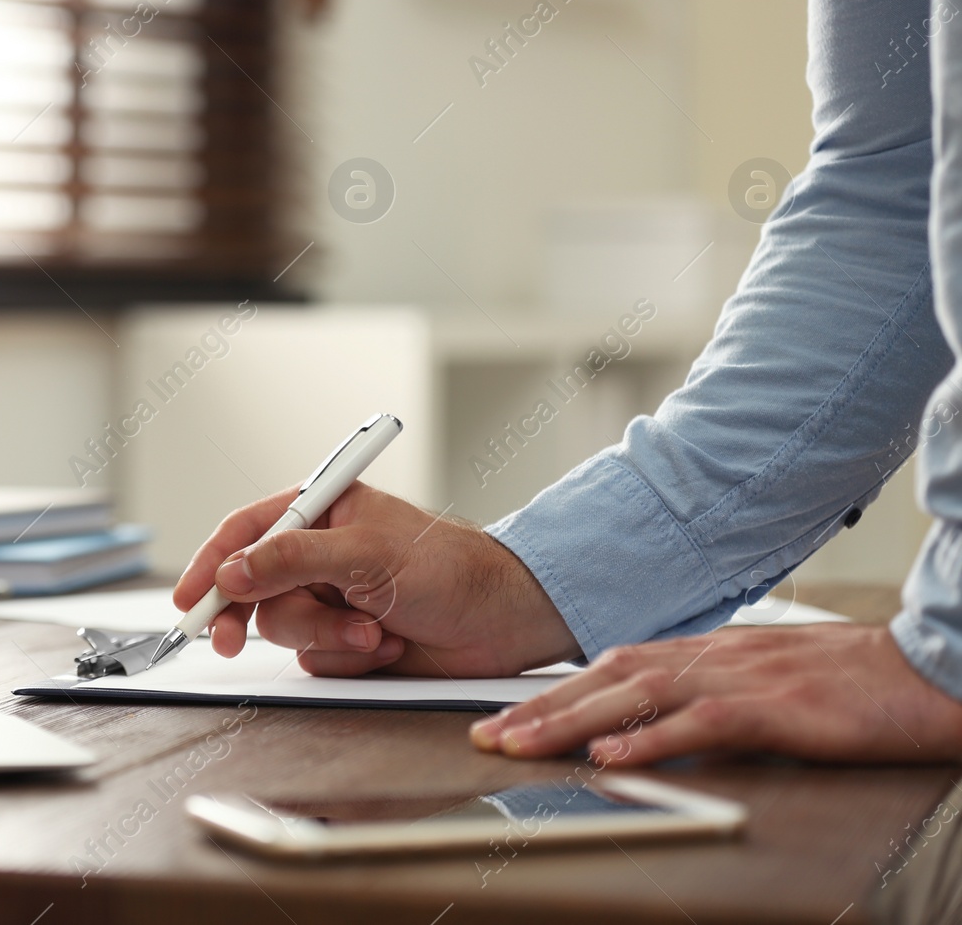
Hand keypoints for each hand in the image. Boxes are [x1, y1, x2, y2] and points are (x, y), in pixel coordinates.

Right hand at [172, 482, 579, 677]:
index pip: (245, 531)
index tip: (189, 597)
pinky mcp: (345, 639)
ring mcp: (331, 598)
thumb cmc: (450, 569)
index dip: (211, 562)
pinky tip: (386, 644)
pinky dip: (348, 657)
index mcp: (321, 510)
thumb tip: (233, 569)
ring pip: (283, 628)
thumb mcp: (365, 553)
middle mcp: (318, 554)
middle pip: (253, 589)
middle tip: (231, 640)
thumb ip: (292, 558)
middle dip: (261, 614)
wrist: (501, 622)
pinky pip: (315, 658)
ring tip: (374, 630)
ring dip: (326, 635)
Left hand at [469, 623, 961, 764]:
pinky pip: (698, 724)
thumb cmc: (854, 681)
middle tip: (488, 732)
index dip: (557, 690)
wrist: (928, 669)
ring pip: (635, 695)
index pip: (614, 666)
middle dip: (541, 706)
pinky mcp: (774, 708)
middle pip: (607, 677)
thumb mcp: (767, 679)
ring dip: (571, 720)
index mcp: (710, 650)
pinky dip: (648, 739)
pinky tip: (610, 755)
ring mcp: (741, 678)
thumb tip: (660, 716)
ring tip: (521, 743)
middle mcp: (713, 656)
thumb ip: (711, 690)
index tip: (510, 713)